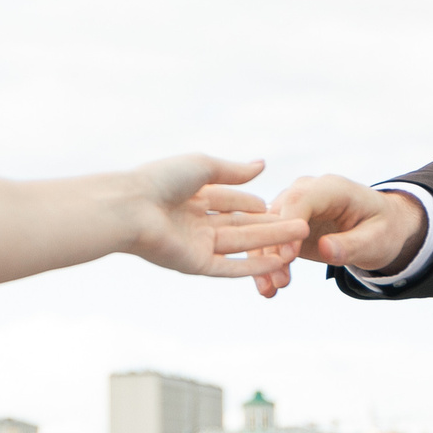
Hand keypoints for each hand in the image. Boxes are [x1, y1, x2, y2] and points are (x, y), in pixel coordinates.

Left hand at [125, 155, 309, 278]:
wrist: (130, 208)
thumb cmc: (159, 181)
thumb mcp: (202, 167)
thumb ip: (234, 171)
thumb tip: (262, 165)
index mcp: (192, 197)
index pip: (231, 201)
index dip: (255, 204)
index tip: (283, 206)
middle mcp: (195, 222)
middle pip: (240, 225)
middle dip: (271, 225)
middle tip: (302, 225)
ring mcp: (196, 244)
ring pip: (241, 245)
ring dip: (270, 243)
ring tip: (299, 237)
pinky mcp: (195, 264)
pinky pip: (229, 267)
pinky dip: (253, 266)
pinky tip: (277, 262)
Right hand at [247, 175, 426, 297]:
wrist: (380, 228)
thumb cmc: (382, 229)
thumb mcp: (376, 239)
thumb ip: (351, 244)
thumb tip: (325, 249)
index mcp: (331, 188)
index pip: (300, 198)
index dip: (288, 225)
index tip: (287, 257)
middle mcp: (306, 192)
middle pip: (275, 214)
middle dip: (270, 248)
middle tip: (276, 282)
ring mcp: (293, 208)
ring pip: (265, 230)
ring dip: (262, 260)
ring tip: (269, 290)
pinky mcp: (287, 227)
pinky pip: (268, 243)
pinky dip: (264, 264)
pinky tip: (267, 289)